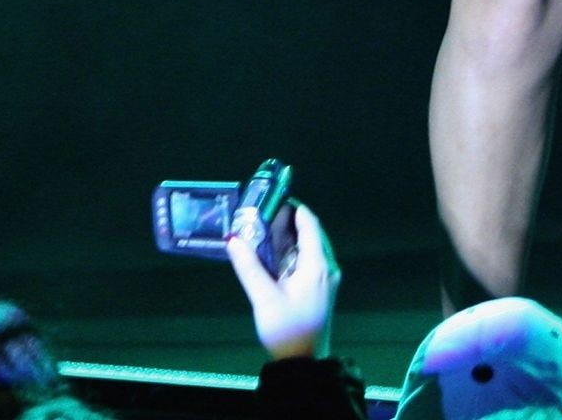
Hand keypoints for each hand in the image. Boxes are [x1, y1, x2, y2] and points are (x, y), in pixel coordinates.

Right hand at [225, 199, 341, 360]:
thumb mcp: (264, 299)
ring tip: (270, 230)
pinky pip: (310, 261)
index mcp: (317, 264)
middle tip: (268, 212)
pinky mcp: (321, 290)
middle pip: (312, 234)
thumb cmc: (287, 330)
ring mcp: (326, 279)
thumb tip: (234, 241)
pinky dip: (295, 253)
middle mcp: (326, 267)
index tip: (277, 198)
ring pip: (312, 248)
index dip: (295, 208)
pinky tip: (279, 257)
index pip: (309, 225)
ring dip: (293, 238)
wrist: (305, 364)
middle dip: (291, 221)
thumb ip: (249, 268)